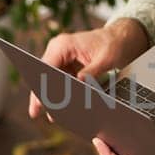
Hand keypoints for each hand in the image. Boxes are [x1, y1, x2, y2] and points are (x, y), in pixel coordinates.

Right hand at [27, 20, 148, 120]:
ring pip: (50, 81)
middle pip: (43, 75)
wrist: (119, 38)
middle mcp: (57, 50)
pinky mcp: (66, 66)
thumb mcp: (105, 59)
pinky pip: (60, 82)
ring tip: (53, 116)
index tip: (41, 102)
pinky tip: (64, 108)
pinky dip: (62, 94)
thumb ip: (91, 72)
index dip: (42, 85)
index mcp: (63, 45)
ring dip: (52, 97)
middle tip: (35, 113)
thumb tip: (79, 84)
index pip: (46, 68)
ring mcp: (61, 58)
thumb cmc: (113, 45)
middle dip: (41, 94)